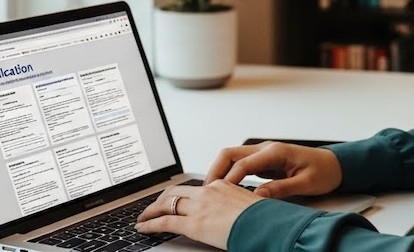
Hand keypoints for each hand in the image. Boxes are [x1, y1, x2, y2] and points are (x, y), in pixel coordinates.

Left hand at [135, 180, 262, 249]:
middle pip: (175, 191)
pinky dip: (150, 224)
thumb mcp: (251, 208)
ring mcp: (200, 206)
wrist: (270, 226)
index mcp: (223, 185)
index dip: (180, 194)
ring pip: (166, 203)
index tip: (174, 200)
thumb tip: (236, 216)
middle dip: (160, 199)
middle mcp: (208, 191)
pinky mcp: (194, 224)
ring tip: (143, 218)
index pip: (194, 188)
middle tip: (152, 208)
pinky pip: (165, 222)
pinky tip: (143, 228)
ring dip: (151, 211)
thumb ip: (238, 207)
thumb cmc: (266, 220)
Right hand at [205, 141, 342, 199]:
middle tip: (205, 192)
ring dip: (219, 172)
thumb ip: (281, 189)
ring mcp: (264, 154)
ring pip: (232, 158)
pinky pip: (240, 165)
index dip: (229, 180)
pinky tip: (225, 190)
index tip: (219, 196)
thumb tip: (258, 196)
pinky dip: (229, 175)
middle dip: (215, 171)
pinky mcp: (264, 161)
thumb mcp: (306, 183)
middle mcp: (266, 149)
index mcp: (276, 151)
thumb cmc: (324, 172)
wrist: (336, 165)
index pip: (243, 164)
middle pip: (230, 154)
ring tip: (211, 192)